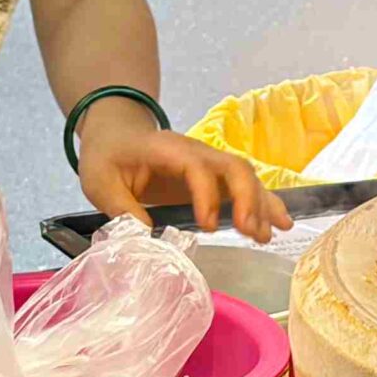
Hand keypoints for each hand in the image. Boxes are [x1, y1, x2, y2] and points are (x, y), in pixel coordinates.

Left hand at [76, 99, 290, 241]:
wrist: (116, 134)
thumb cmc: (107, 156)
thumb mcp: (100, 182)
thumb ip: (121, 209)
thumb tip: (145, 241)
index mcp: (167, 150)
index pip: (196, 167)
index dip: (207, 195)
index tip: (208, 227)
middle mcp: (196, 152)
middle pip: (233, 167)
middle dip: (247, 198)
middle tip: (249, 230)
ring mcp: (209, 163)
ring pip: (246, 177)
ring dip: (261, 204)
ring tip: (267, 235)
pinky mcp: (214, 177)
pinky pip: (245, 186)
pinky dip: (263, 204)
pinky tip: (277, 225)